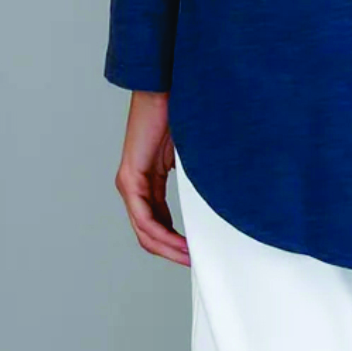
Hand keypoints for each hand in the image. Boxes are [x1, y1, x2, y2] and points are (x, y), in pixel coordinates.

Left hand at [114, 91, 189, 266]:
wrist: (165, 87)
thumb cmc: (182, 113)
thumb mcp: (193, 154)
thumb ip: (197, 176)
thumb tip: (221, 192)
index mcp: (149, 179)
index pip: (158, 222)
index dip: (176, 242)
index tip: (196, 253)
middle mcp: (135, 185)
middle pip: (149, 233)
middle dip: (172, 252)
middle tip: (195, 263)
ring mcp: (130, 183)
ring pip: (145, 230)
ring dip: (168, 248)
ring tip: (190, 258)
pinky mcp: (130, 178)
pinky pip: (144, 217)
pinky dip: (162, 234)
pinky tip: (180, 242)